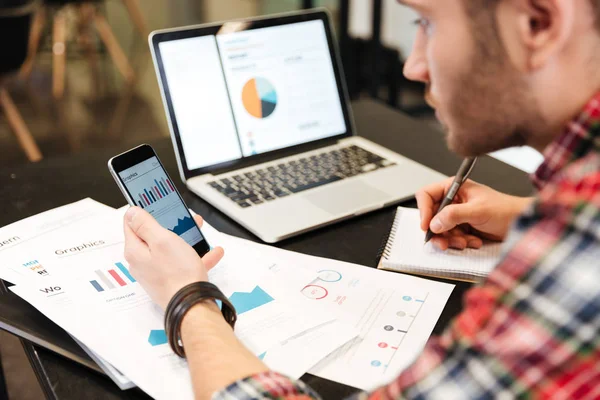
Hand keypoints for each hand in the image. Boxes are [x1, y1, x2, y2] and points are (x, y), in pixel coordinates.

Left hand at [123, 207, 223, 309]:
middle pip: (152, 236)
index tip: (152, 202)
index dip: (141, 211)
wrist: (192, 305)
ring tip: (199, 232)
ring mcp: (156, 272)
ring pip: (169, 249)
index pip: (130, 224)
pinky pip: (181, 263)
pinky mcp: (170, 281)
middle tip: (182, 217)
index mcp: (136, 250)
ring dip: (184, 239)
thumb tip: (131, 212)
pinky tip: (212, 253)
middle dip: (168, 224)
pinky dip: (195, 256)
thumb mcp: (162, 240)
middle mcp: (142, 262)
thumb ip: (145, 224)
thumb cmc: (177, 273)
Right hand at [416, 179, 532, 250]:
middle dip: (439, 231)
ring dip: (451, 239)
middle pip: (432, 216)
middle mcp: (453, 200)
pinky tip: (474, 241)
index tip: (426, 226)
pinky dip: (460, 242)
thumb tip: (434, 223)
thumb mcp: (478, 211)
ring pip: (441, 230)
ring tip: (466, 242)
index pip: (427, 195)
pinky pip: (451, 238)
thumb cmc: (506, 210)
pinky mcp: (463, 227)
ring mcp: (457, 215)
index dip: (424, 210)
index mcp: (454, 188)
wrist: (522, 224)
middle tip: (444, 242)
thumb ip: (454, 215)